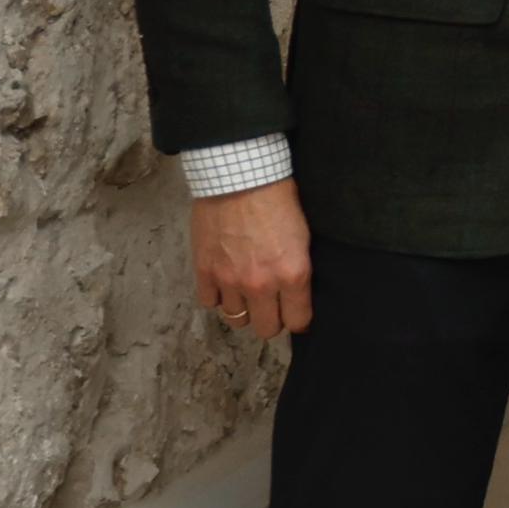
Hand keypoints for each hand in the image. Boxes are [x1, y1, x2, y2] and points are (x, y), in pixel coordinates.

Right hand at [192, 182, 314, 338]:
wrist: (241, 179)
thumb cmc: (279, 200)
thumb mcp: (304, 237)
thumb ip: (299, 270)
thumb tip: (298, 291)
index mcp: (293, 274)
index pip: (298, 321)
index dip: (299, 319)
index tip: (296, 313)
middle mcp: (261, 285)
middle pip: (265, 328)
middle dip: (271, 320)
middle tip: (271, 306)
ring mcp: (229, 280)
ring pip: (236, 319)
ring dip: (243, 308)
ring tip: (246, 294)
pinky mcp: (204, 271)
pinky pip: (209, 302)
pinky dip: (217, 296)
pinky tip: (224, 283)